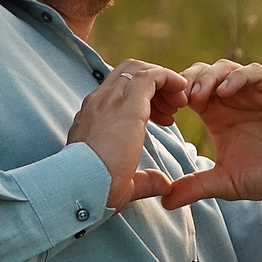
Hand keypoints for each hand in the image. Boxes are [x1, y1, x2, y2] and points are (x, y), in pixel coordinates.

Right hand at [66, 60, 194, 208]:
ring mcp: (110, 100)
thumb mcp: (124, 183)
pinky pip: (151, 76)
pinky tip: (182, 93)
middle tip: (172, 107)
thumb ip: (145, 180)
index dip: (144, 97)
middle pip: (128, 72)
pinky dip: (169, 79)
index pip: (118, 89)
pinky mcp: (127, 104)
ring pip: (139, 70)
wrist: (79, 189)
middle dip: (154, 82)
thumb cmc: (96, 192)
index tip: (161, 119)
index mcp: (92, 117)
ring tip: (181, 102)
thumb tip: (164, 184)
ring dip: (164, 80)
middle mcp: (98, 102)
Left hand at [161, 60, 261, 208]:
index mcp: (216, 114)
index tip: (163, 114)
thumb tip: (165, 201)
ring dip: (208, 77)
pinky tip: (227, 92)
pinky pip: (254, 73)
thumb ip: (198, 187)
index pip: (186, 92)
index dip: (171, 97)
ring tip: (199, 96)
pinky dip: (239, 77)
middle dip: (186, 82)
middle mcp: (232, 98)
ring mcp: (254, 91)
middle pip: (200, 73)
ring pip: (224, 68)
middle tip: (177, 102)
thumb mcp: (228, 183)